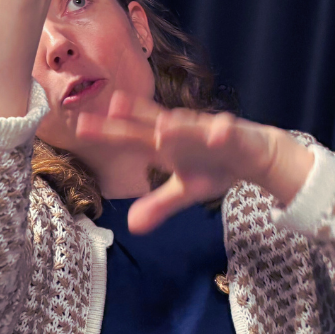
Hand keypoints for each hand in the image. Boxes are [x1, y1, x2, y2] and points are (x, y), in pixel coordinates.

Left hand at [76, 93, 313, 232]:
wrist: (254, 154)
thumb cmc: (214, 167)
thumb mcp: (186, 191)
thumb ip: (158, 205)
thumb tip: (131, 227)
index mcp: (164, 147)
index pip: (130, 137)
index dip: (108, 131)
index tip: (80, 125)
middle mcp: (180, 133)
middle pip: (153, 123)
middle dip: (135, 115)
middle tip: (114, 106)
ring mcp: (205, 130)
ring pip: (190, 127)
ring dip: (178, 127)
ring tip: (162, 129)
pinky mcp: (232, 133)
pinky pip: (227, 132)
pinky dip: (222, 133)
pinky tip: (218, 135)